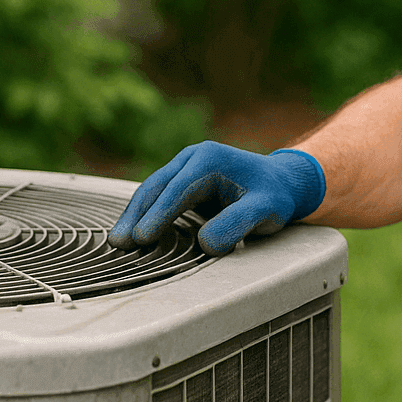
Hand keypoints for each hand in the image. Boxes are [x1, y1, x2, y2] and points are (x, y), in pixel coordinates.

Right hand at [108, 142, 325, 255]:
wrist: (282, 182)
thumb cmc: (274, 196)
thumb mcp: (265, 211)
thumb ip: (237, 225)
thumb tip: (204, 244)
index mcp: (209, 160)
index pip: (177, 190)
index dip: (158, 215)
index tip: (141, 238)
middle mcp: (193, 157)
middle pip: (157, 187)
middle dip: (136, 214)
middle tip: (119, 243)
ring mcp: (185, 166)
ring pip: (153, 190)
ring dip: (135, 214)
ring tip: (118, 241)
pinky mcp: (182, 179)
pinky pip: (159, 196)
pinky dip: (145, 213)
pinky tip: (134, 232)